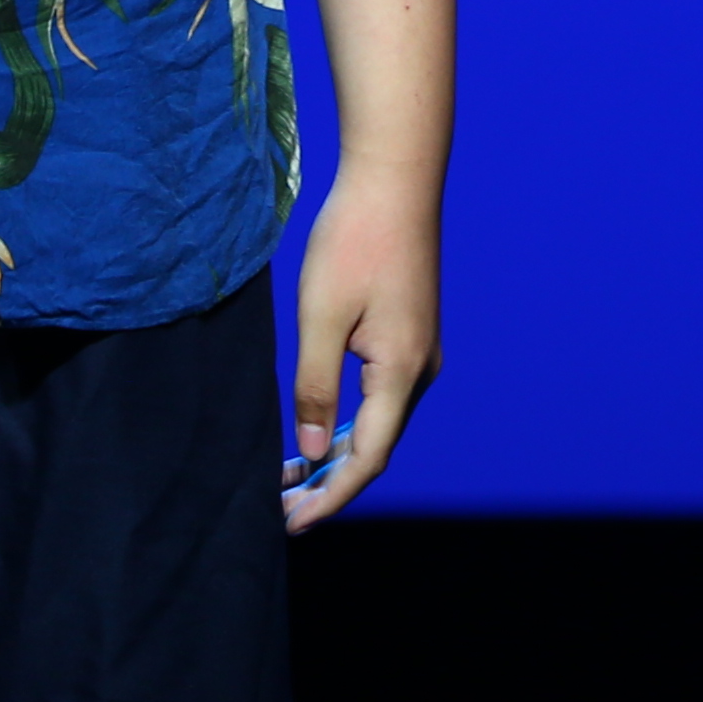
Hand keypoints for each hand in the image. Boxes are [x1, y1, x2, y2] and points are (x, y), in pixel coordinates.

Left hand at [279, 175, 439, 531]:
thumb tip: (309, 448)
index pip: (366, 459)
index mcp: (400, 372)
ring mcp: (420, 351)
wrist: (395, 178)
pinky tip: (320, 423)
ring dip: (339, 453)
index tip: (290, 523)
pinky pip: (383, 396)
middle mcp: (420, 369)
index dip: (329, 497)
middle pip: (377, 448)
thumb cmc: (354, 240)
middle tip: (282, 506)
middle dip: (331, 482)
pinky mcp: (411, 333)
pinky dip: (350, 422)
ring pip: (380, 423)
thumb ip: (314, 386)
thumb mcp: (321, 315)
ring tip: (292, 474)